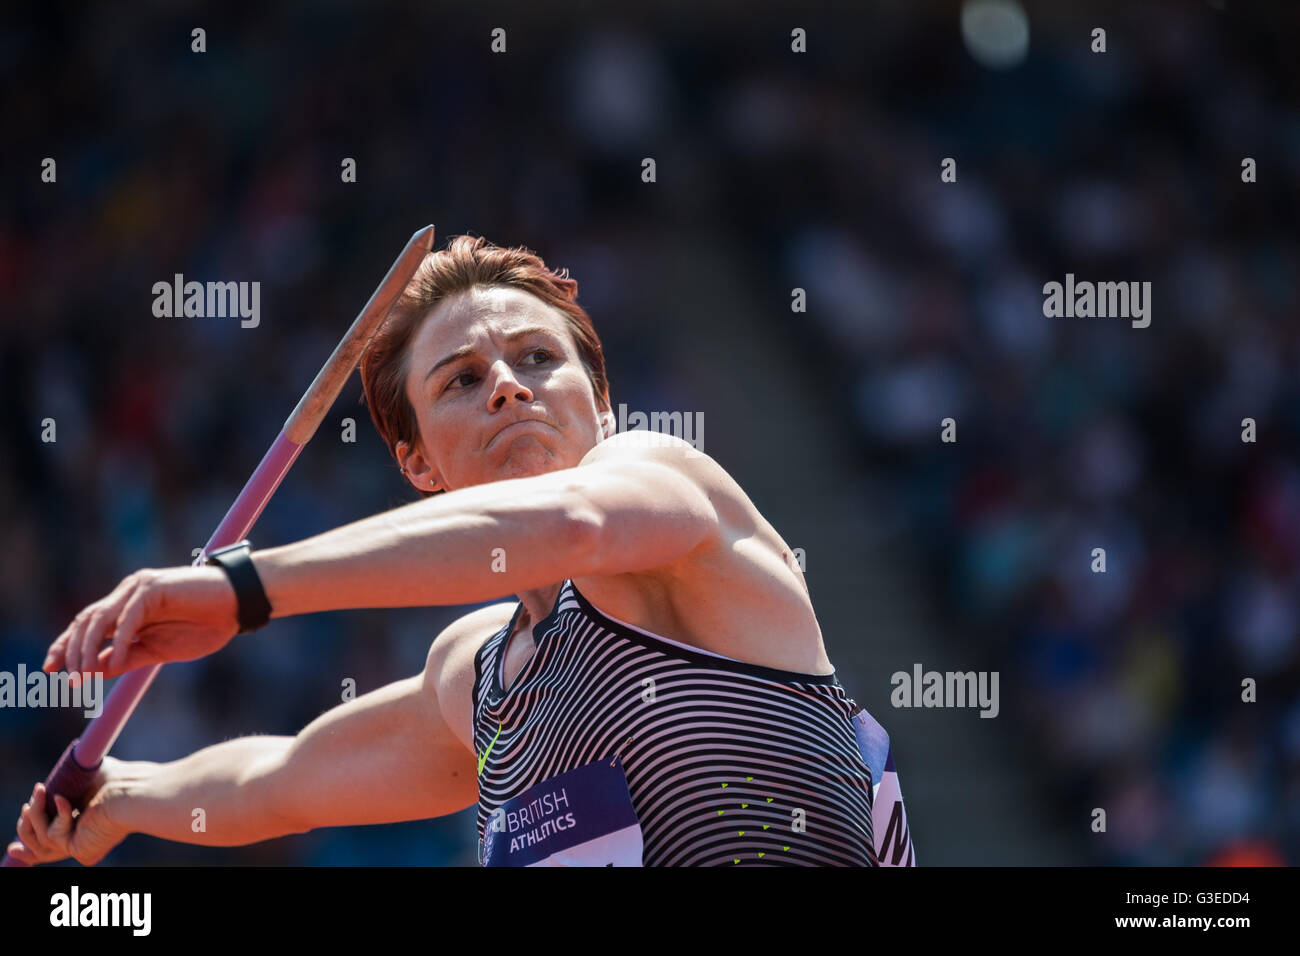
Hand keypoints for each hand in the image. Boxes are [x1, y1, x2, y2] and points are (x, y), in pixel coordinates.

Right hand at [6, 761, 128, 865]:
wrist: (135, 792)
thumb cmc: (120, 779)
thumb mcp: (85, 778)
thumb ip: (68, 782)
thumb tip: (52, 782)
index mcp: (85, 826)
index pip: (52, 836)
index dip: (31, 835)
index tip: (16, 833)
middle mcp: (83, 839)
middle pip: (38, 841)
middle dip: (28, 821)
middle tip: (27, 802)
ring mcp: (80, 846)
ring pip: (39, 837)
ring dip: (35, 813)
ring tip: (39, 790)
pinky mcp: (78, 849)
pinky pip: (52, 834)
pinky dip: (56, 813)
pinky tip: (64, 799)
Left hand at [44, 566, 240, 679]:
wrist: (239, 605)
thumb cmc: (205, 626)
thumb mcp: (158, 651)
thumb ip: (126, 658)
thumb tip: (92, 672)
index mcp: (127, 607)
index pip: (87, 626)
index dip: (66, 647)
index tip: (51, 672)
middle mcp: (128, 593)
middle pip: (85, 621)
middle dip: (70, 652)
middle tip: (67, 681)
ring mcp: (139, 588)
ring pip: (99, 618)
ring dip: (87, 650)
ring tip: (85, 677)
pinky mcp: (154, 588)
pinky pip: (127, 618)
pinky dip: (118, 642)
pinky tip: (116, 662)